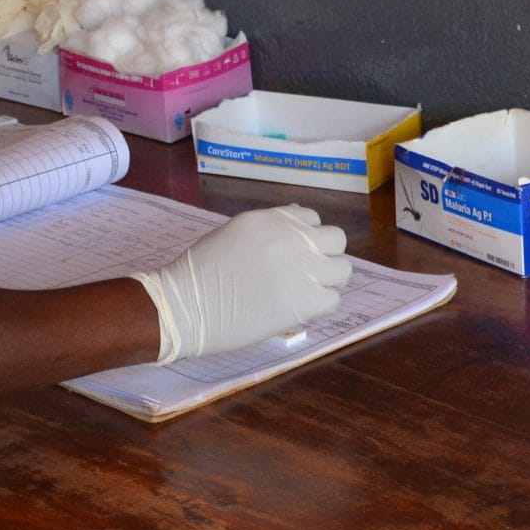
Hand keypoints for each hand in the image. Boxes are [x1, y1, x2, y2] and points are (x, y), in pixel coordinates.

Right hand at [132, 206, 352, 363]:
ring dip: (328, 281)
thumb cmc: (199, 272)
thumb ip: (267, 228)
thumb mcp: (234, 233)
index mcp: (273, 219)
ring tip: (307, 294)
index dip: (306, 238)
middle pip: (335, 240)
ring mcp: (303, 269)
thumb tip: (293, 223)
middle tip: (308, 274)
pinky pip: (333, 300)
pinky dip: (320, 306)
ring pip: (343, 270)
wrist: (186, 305)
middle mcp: (294, 239)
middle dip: (325, 255)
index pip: (311, 219)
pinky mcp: (306, 301)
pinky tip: (300, 311)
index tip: (295, 254)